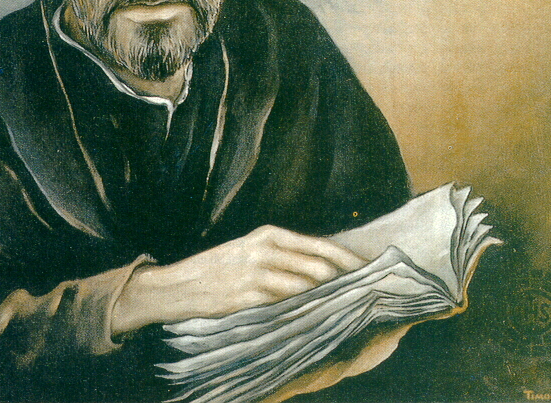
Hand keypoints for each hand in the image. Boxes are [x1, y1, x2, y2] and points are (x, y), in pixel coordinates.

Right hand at [111, 225, 365, 335]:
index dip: (348, 259)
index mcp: (269, 234)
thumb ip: (284, 255)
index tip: (370, 270)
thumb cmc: (219, 268)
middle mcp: (265, 249)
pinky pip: (286, 303)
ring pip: (306, 285)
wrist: (180, 285)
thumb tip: (326, 266)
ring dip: (326, 297)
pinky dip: (303, 310)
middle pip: (320, 265)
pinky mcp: (248, 296)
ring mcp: (256, 273)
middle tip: (363, 294)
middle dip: (344, 281)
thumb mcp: (250, 249)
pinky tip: (314, 317)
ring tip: (343, 307)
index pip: (320, 245)